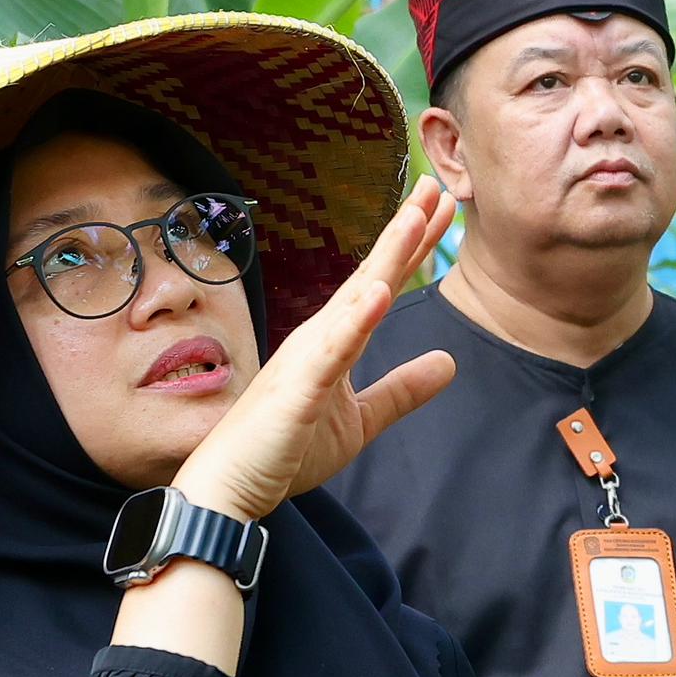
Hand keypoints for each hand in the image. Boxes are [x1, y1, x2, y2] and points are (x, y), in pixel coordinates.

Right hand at [175, 178, 458, 520]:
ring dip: (385, 258)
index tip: (439, 209)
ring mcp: (306, 360)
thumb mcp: (360, 420)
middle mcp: (318, 339)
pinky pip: (332, 352)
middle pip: (369, 277)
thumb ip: (401, 390)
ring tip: (416, 217)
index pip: (378, 285)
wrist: (228, 490)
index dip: (410, 247)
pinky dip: (356, 321)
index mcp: (333, 343)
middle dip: (404, 232)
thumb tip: (448, 361)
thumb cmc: (283, 451)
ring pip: (353, 300)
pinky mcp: (297, 390)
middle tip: (436, 186)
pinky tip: (379, 293)